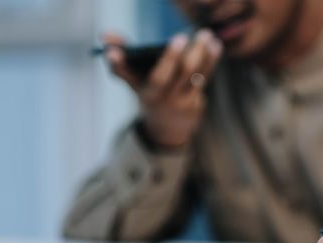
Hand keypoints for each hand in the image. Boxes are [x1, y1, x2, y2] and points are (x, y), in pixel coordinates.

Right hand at [103, 29, 222, 147]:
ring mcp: (185, 102)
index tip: (179, 38)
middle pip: (184, 74)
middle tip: (201, 33)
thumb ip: (119, 60)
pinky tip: (215, 46)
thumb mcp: (131, 82)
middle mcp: (168, 99)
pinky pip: (205, 78)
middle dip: (194, 52)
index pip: (160, 77)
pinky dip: (211, 61)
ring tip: (208, 36)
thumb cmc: (146, 95)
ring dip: (205, 54)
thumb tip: (106, 38)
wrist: (165, 129)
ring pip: (198, 75)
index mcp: (150, 94)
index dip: (170, 58)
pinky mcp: (198, 103)